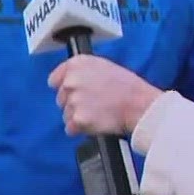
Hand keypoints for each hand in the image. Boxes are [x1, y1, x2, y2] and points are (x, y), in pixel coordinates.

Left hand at [48, 55, 162, 137]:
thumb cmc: (128, 88)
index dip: (64, 88)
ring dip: (78, 117)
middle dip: (73, 104)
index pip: (54, 80)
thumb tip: (70, 80)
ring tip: (98, 114)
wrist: (139, 105)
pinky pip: (70, 129)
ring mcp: (73, 100)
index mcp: (77, 64)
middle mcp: (71, 80)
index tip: (73, 93)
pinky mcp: (77, 119)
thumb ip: (83, 72)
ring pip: (66, 114)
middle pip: (61, 98)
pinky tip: (96, 123)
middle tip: (93, 105)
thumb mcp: (104, 67)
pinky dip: (81, 130)